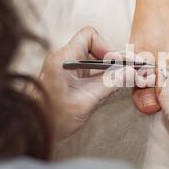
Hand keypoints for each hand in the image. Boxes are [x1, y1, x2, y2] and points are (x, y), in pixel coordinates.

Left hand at [41, 27, 133, 141]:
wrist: (37, 132)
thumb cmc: (54, 118)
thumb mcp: (87, 100)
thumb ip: (110, 83)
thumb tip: (132, 72)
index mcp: (63, 59)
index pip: (88, 36)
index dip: (106, 46)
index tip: (116, 63)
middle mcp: (64, 59)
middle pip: (94, 46)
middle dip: (113, 58)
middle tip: (130, 70)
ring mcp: (68, 68)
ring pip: (95, 58)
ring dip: (111, 67)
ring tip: (126, 77)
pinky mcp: (72, 78)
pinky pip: (92, 69)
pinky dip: (105, 74)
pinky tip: (115, 83)